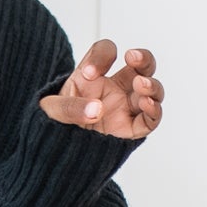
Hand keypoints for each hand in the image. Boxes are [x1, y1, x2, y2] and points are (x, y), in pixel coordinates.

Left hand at [38, 39, 164, 138]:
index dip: (101, 56)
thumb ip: (70, 107)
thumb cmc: (54, 125)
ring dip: (151, 85)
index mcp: (94, 76)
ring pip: (151, 90)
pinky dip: (154, 110)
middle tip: (132, 57)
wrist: (56, 153)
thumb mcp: (53, 111)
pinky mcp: (131, 129)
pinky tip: (146, 103)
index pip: (105, 52)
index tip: (89, 72)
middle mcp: (115, 88)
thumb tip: (96, 109)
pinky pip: (151, 119)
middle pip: (140, 65)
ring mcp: (125, 108)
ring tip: (140, 85)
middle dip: (143, 58)